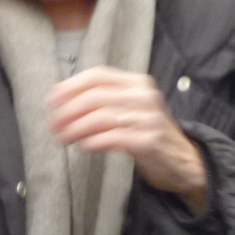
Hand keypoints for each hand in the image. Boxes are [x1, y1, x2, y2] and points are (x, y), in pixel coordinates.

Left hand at [50, 66, 207, 211]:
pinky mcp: (149, 140)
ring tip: (63, 138)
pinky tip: (84, 146)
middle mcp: (144, 96)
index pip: (98, 75)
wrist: (182, 159)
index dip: (71, 86)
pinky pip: (114, 137)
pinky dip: (94, 141)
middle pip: (96, 97)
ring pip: (101, 118)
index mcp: (137, 82)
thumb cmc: (147, 132)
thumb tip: (62, 101)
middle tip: (53, 125)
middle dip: (68, 111)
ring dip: (76, 128)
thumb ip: (103, 101)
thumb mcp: (129, 108)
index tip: (52, 100)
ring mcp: (148, 117)